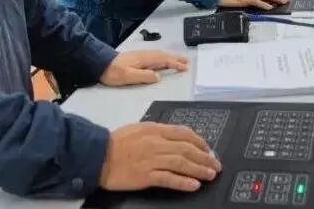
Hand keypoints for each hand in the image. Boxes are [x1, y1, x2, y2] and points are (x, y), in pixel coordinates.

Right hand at [99, 122, 221, 191]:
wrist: (98, 156)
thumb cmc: (116, 142)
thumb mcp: (139, 128)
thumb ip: (157, 131)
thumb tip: (175, 136)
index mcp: (155, 129)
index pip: (183, 133)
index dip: (200, 141)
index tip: (208, 149)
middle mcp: (156, 143)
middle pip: (187, 149)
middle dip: (204, 157)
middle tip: (215, 165)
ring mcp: (152, 159)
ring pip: (182, 163)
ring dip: (199, 169)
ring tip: (210, 175)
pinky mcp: (146, 176)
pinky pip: (169, 179)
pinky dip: (183, 182)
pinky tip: (194, 185)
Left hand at [100, 51, 188, 85]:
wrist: (100, 64)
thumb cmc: (113, 72)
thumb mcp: (128, 76)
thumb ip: (144, 76)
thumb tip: (159, 76)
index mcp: (144, 59)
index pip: (163, 60)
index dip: (174, 64)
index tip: (184, 68)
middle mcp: (144, 55)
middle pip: (163, 56)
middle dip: (175, 59)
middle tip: (187, 63)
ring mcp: (140, 56)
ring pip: (159, 56)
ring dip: (170, 58)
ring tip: (179, 61)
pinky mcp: (137, 59)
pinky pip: (154, 57)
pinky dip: (162, 58)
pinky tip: (162, 62)